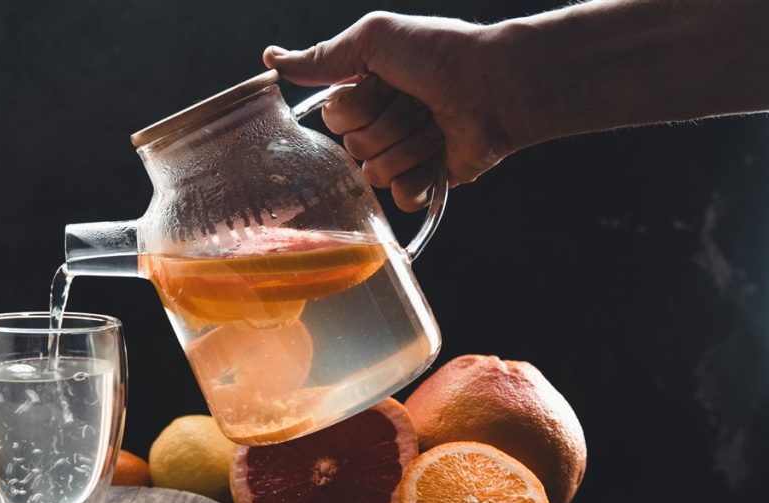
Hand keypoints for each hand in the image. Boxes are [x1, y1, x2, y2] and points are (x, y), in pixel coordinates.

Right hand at [264, 12, 512, 210]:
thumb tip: (271, 59)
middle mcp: (380, 123)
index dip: (355, 105)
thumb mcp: (374, 38)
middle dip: (385, 124)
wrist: (497, 85)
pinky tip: (438, 156)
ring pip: (375, 174)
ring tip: (434, 124)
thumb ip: (322, 57)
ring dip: (408, 145)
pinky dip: (419, 179)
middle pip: (351, 148)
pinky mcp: (425, 181)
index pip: (332, 117)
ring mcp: (403, 154)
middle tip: (416, 103)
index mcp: (365, 91)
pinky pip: (399, 198)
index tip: (383, 83)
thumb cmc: (439, 53)